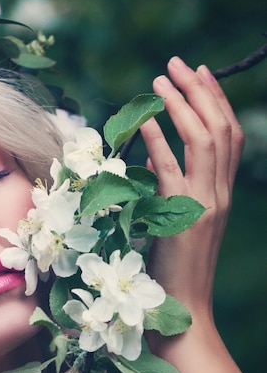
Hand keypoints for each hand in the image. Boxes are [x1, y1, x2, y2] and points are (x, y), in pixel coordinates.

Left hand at [139, 57, 243, 320]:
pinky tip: (144, 120)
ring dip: (181, 106)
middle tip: (178, 63)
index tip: (198, 75)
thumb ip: (173, 189)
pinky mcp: (181, 216)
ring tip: (162, 79)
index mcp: (221, 193)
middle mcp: (219, 193)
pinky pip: (170, 169)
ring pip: (203, 141)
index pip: (227, 137)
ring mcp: (203, 203)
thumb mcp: (179, 222)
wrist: (183, 309)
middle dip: (199, 91)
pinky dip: (158, 140)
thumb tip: (152, 155)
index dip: (215, 102)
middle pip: (219, 129)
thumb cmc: (175, 270)